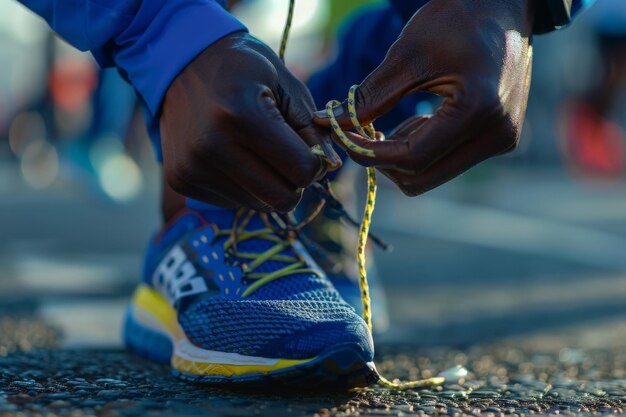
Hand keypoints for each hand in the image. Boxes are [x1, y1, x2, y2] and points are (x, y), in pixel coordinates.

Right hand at [161, 32, 337, 211]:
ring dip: (268, 185)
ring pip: (259, 205)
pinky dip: (243, 185)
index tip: (309, 148)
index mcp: (242, 116)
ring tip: (254, 150)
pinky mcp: (180, 180)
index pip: (301, 171)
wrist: (180, 62)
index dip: (315, 163)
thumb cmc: (243, 69)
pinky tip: (232, 155)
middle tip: (288, 156)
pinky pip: (233, 202)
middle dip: (295, 182)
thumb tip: (330, 166)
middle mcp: (211, 147)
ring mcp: (192, 168)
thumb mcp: (286, 84)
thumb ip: (312, 128)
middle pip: (281, 199)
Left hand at [314, 0, 533, 195]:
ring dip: (400, 156)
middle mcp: (496, 135)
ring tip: (389, 121)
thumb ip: (372, 96)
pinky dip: (420, 150)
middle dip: (383, 160)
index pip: (412, 158)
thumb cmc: (457, 19)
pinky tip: (414, 121)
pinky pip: (446, 162)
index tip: (343, 137)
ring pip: (432, 175)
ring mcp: (501, 140)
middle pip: (421, 178)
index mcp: (478, 110)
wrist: (504, 7)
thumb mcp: (408, 54)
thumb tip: (329, 122)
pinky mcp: (499, 140)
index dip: (370, 154)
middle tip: (361, 132)